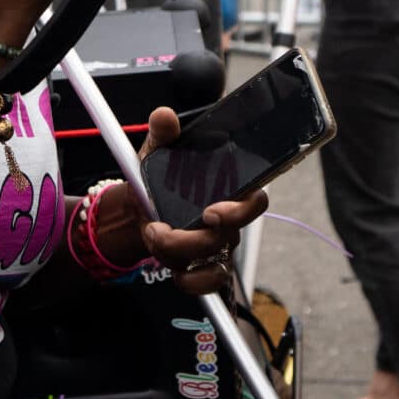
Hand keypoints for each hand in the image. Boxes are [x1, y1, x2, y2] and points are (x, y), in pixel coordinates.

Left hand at [89, 107, 268, 294]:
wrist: (143, 204)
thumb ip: (164, 133)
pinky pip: (212, 280)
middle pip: (235, 233)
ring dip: (181, 251)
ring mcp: (219, 244)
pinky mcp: (205, 263)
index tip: (211, 210)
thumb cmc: (162, 176)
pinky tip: (176, 273)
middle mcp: (230, 218)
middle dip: (208, 235)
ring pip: (215, 257)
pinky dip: (194, 282)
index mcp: (229, 188)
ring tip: (153, 234)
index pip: (255, 200)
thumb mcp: (159, 150)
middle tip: (175, 228)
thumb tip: (164, 116)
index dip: (242, 209)